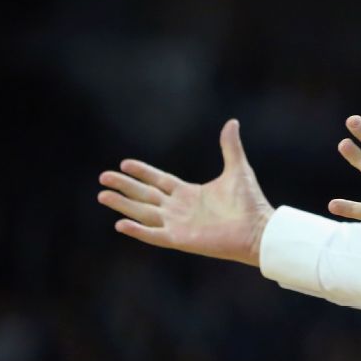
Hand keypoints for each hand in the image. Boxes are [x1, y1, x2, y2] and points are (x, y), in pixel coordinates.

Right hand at [97, 119, 274, 266]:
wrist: (259, 229)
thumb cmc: (250, 202)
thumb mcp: (237, 169)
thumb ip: (230, 147)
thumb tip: (232, 122)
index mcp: (189, 193)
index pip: (158, 180)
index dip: (142, 172)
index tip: (124, 163)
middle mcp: (179, 208)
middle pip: (145, 195)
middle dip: (124, 186)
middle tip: (103, 177)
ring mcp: (178, 224)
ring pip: (143, 213)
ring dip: (123, 205)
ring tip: (102, 196)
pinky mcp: (180, 239)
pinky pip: (154, 234)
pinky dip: (138, 230)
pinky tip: (120, 223)